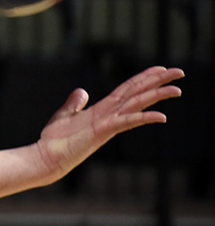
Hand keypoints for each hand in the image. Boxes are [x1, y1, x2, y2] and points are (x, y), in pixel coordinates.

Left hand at [36, 66, 184, 180]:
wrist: (46, 157)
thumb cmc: (54, 140)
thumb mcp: (65, 114)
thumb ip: (74, 103)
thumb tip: (81, 91)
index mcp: (102, 110)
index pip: (127, 89)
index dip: (143, 78)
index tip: (161, 68)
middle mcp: (109, 116)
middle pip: (137, 94)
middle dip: (158, 82)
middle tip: (179, 72)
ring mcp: (108, 124)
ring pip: (137, 105)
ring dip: (157, 96)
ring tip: (176, 89)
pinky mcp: (102, 131)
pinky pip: (126, 122)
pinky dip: (143, 117)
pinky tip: (161, 116)